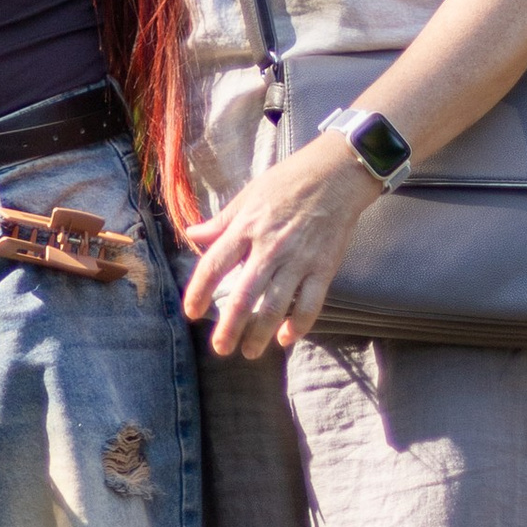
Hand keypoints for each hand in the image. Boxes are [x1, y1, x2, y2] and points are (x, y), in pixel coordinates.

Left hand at [180, 134, 377, 361]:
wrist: (335, 174)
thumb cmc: (288, 181)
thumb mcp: (248, 195)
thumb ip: (221, 221)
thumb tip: (192, 235)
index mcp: (246, 227)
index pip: (214, 265)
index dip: (199, 292)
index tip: (191, 312)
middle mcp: (270, 247)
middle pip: (243, 296)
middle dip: (229, 327)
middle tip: (220, 348)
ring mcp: (299, 260)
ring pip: (276, 307)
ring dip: (260, 334)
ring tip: (249, 351)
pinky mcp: (324, 267)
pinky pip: (310, 304)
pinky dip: (299, 325)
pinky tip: (286, 338)